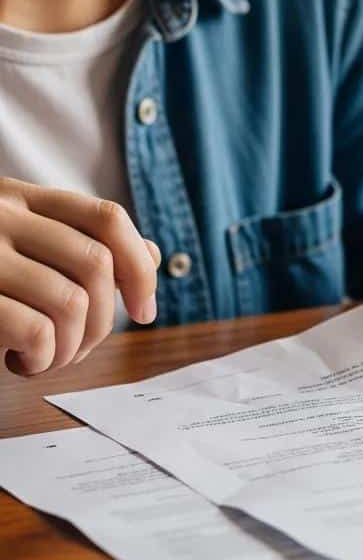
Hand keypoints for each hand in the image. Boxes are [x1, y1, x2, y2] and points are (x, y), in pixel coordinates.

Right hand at [0, 178, 161, 376]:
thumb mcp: (16, 242)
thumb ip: (76, 243)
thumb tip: (149, 255)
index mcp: (20, 198)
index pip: (107, 218)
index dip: (140, 267)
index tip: (145, 310)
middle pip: (97, 265)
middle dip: (105, 321)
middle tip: (79, 349)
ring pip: (71, 301)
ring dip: (72, 348)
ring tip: (45, 359)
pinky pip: (32, 329)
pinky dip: (41, 356)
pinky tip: (17, 362)